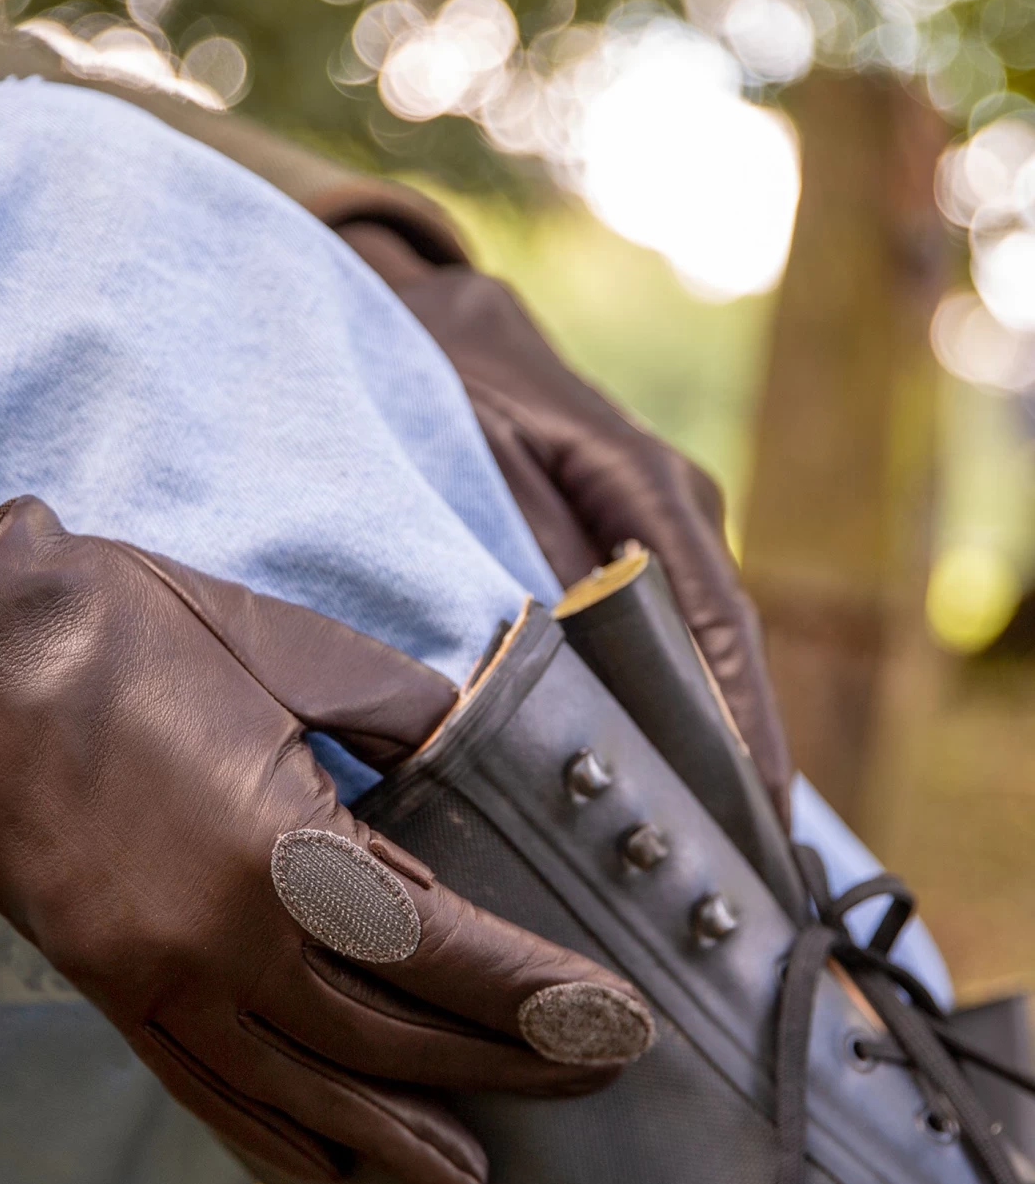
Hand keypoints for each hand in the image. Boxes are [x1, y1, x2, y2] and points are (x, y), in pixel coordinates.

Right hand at [0, 498, 652, 1183]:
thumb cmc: (122, 629)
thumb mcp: (284, 646)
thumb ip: (392, 713)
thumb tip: (460, 749)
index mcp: (277, 851)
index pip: (441, 951)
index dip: (538, 997)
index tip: (617, 1025)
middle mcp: (220, 945)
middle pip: (383, 1035)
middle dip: (497, 1064)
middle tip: (587, 1079)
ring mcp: (154, 979)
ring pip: (296, 1087)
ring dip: (391, 1133)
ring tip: (470, 1177)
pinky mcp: (106, 986)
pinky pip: (198, 1086)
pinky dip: (267, 1132)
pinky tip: (321, 1161)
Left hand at [337, 222, 792, 826]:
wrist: (433, 318)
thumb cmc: (439, 376)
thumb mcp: (464, 449)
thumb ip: (516, 542)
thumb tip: (556, 653)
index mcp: (640, 481)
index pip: (708, 620)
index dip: (733, 724)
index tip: (750, 810)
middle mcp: (668, 506)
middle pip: (716, 649)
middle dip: (727, 756)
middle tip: (730, 865)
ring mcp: (654, 524)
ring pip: (691, 648)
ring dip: (697, 740)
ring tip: (703, 845)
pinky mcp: (626, 541)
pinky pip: (656, 633)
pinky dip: (659, 702)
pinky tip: (655, 773)